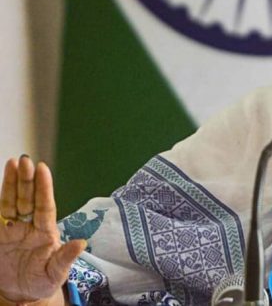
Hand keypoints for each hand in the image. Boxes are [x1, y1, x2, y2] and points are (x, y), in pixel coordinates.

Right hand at [0, 156, 85, 302]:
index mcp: (46, 231)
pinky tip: (1, 182)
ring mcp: (13, 228)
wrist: (22, 294)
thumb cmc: (43, 282)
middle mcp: (30, 225)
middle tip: (25, 159)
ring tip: (13, 162)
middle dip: (26, 179)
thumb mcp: (56, 273)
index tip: (43, 168)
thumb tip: (82, 243)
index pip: (45, 205)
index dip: (43, 188)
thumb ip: (65, 258)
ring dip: (11, 183)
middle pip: (28, 198)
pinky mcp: (0, 234)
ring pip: (12, 201)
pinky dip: (0, 197)